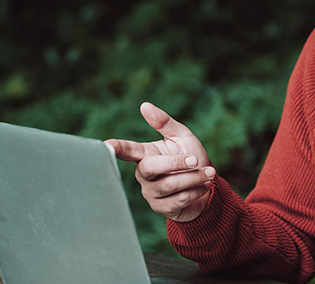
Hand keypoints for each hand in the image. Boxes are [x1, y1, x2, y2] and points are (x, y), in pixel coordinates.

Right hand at [104, 102, 214, 221]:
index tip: (106, 145)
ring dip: (194, 178)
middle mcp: (143, 174)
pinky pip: (178, 200)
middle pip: (150, 167)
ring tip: (209, 172)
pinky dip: (196, 191)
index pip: (126, 150)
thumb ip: (164, 122)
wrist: (207, 186)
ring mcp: (150, 192)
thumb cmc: (191, 158)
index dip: (116, 148)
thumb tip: (144, 106)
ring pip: (169, 185)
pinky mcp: (161, 208)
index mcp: (145, 154)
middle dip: (176, 163)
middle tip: (196, 159)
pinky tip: (204, 186)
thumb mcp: (181, 137)